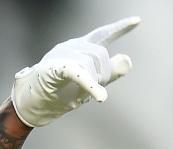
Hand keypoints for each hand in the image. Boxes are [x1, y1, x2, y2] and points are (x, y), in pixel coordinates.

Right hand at [10, 16, 139, 126]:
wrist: (35, 103)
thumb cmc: (62, 91)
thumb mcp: (91, 82)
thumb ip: (110, 73)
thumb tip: (129, 60)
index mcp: (81, 48)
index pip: (103, 34)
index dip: (120, 28)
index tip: (137, 21)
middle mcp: (72, 47)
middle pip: (100, 55)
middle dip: (103, 76)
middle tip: (93, 90)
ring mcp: (62, 55)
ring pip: (90, 65)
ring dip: (91, 85)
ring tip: (79, 94)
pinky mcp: (55, 68)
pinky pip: (77, 73)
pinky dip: (89, 85)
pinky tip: (101, 97)